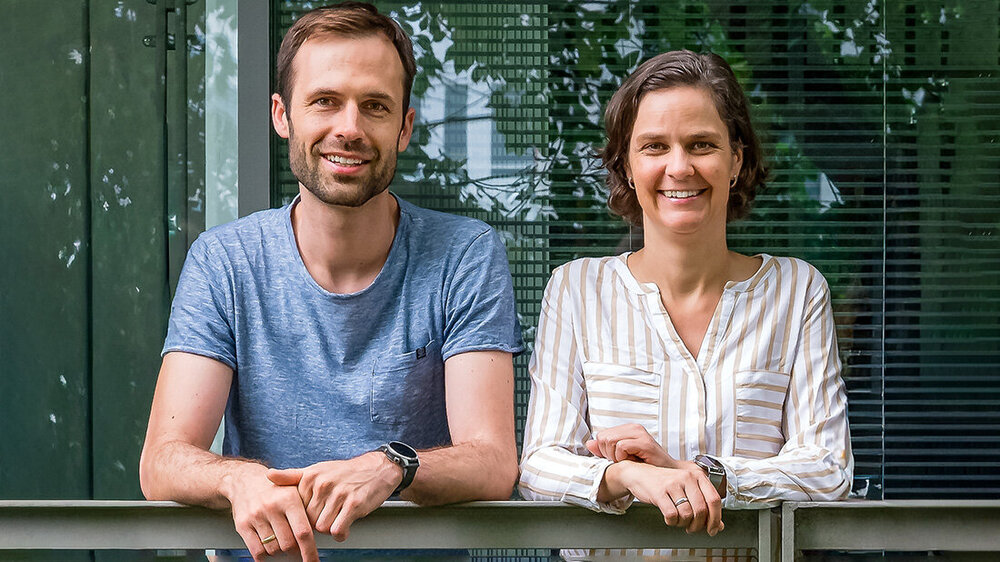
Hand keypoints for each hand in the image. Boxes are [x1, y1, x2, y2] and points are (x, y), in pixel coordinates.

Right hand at [222, 462, 317, 561]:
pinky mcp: (242, 525)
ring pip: (273, 549)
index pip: (303, 532)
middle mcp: (272, 507)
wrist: (245, 480)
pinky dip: (265, 555)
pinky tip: (268, 546)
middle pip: (288, 544)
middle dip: (294, 550)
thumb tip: (318, 537)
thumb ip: (307, 511)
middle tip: (295, 547)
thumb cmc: (275, 489)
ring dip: (279, 551)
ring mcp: (256, 516)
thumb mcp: (295, 490)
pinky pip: (257, 551)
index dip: (310, 551)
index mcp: (289, 499)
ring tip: (280, 538)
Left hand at [267, 451, 401, 541]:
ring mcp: (339, 494)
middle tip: (329, 514)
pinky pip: (338, 530)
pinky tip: (345, 525)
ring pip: (322, 527)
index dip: (304, 515)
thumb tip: (268, 475)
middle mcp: (323, 484)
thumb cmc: (345, 473)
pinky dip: (341, 534)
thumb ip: (292, 476)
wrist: (378, 468)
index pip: (296, 508)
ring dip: (330, 528)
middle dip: (317, 522)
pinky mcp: (354, 504)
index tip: (313, 512)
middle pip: (308, 520)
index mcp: (311, 477)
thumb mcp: (318, 470)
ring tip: (338, 517)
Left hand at [586, 423, 673, 466]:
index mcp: (628, 429)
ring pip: (610, 440)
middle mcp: (634, 427)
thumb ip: (605, 450)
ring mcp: (639, 433)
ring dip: (615, 456)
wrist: (668, 473)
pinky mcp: (644, 442)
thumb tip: (589, 443)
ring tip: (628, 461)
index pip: (602, 435)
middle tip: (622, 461)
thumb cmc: (645, 466)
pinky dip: (622, 457)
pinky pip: (621, 446)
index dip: (604, 450)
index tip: (617, 459)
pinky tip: (632, 461)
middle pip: (603, 437)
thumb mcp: (621, 457)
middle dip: (608, 453)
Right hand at [608, 460, 723, 535]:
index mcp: (697, 476)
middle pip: (701, 510)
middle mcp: (686, 477)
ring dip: (683, 523)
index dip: (715, 518)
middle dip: (698, 525)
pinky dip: (672, 521)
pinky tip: (670, 518)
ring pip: (687, 514)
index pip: (714, 499)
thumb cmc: (665, 483)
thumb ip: (704, 506)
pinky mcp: (659, 492)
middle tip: (692, 528)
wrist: (640, 474)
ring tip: (679, 520)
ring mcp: (673, 484)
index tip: (712, 529)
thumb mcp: (687, 490)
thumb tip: (719, 526)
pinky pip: (671, 515)